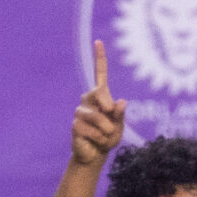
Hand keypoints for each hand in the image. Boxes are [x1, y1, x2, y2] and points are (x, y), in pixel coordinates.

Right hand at [72, 40, 127, 168]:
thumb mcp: (119, 126)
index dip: (99, 58)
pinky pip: (90, 129)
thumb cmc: (109, 137)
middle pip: (100, 96)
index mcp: (101, 96)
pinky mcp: (75, 124)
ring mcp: (80, 111)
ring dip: (105, 131)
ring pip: (96, 117)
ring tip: (104, 137)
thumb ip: (120, 114)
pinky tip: (95, 141)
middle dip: (109, 112)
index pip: (100, 73)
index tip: (98, 41)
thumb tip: (121, 102)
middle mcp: (88, 99)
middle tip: (110, 127)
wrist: (95, 154)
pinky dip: (98, 138)